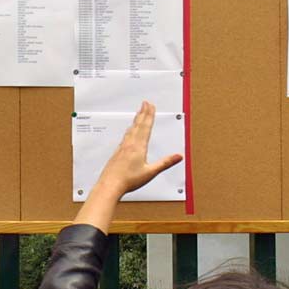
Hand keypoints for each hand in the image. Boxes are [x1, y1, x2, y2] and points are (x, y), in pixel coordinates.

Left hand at [72, 101, 182, 232]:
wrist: (110, 185)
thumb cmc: (128, 180)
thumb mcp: (151, 172)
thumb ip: (165, 163)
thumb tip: (178, 156)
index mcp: (138, 147)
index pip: (146, 127)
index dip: (149, 115)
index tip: (151, 105)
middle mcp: (129, 144)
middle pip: (138, 125)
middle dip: (143, 113)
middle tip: (145, 103)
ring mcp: (122, 148)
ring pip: (130, 130)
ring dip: (136, 120)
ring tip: (138, 113)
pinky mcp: (117, 153)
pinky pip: (125, 137)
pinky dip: (129, 130)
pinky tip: (128, 132)